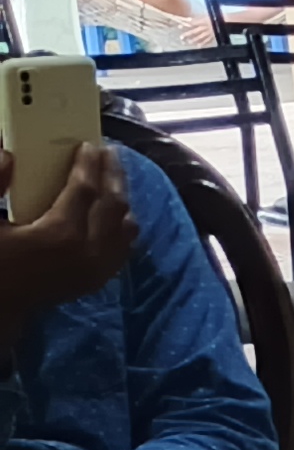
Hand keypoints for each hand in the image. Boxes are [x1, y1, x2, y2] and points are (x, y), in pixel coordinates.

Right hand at [0, 145, 135, 321]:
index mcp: (60, 234)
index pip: (85, 189)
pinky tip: (115, 210)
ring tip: (112, 176)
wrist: (1, 305)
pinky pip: (124, 245)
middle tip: (108, 152)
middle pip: (113, 203)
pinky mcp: (99, 279)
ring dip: (121, 196)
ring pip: (125, 223)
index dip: (88, 164)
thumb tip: (8, 154)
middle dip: (111, 174)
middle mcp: (88, 251)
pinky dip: (123, 222)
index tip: (88, 145)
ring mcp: (98, 268)